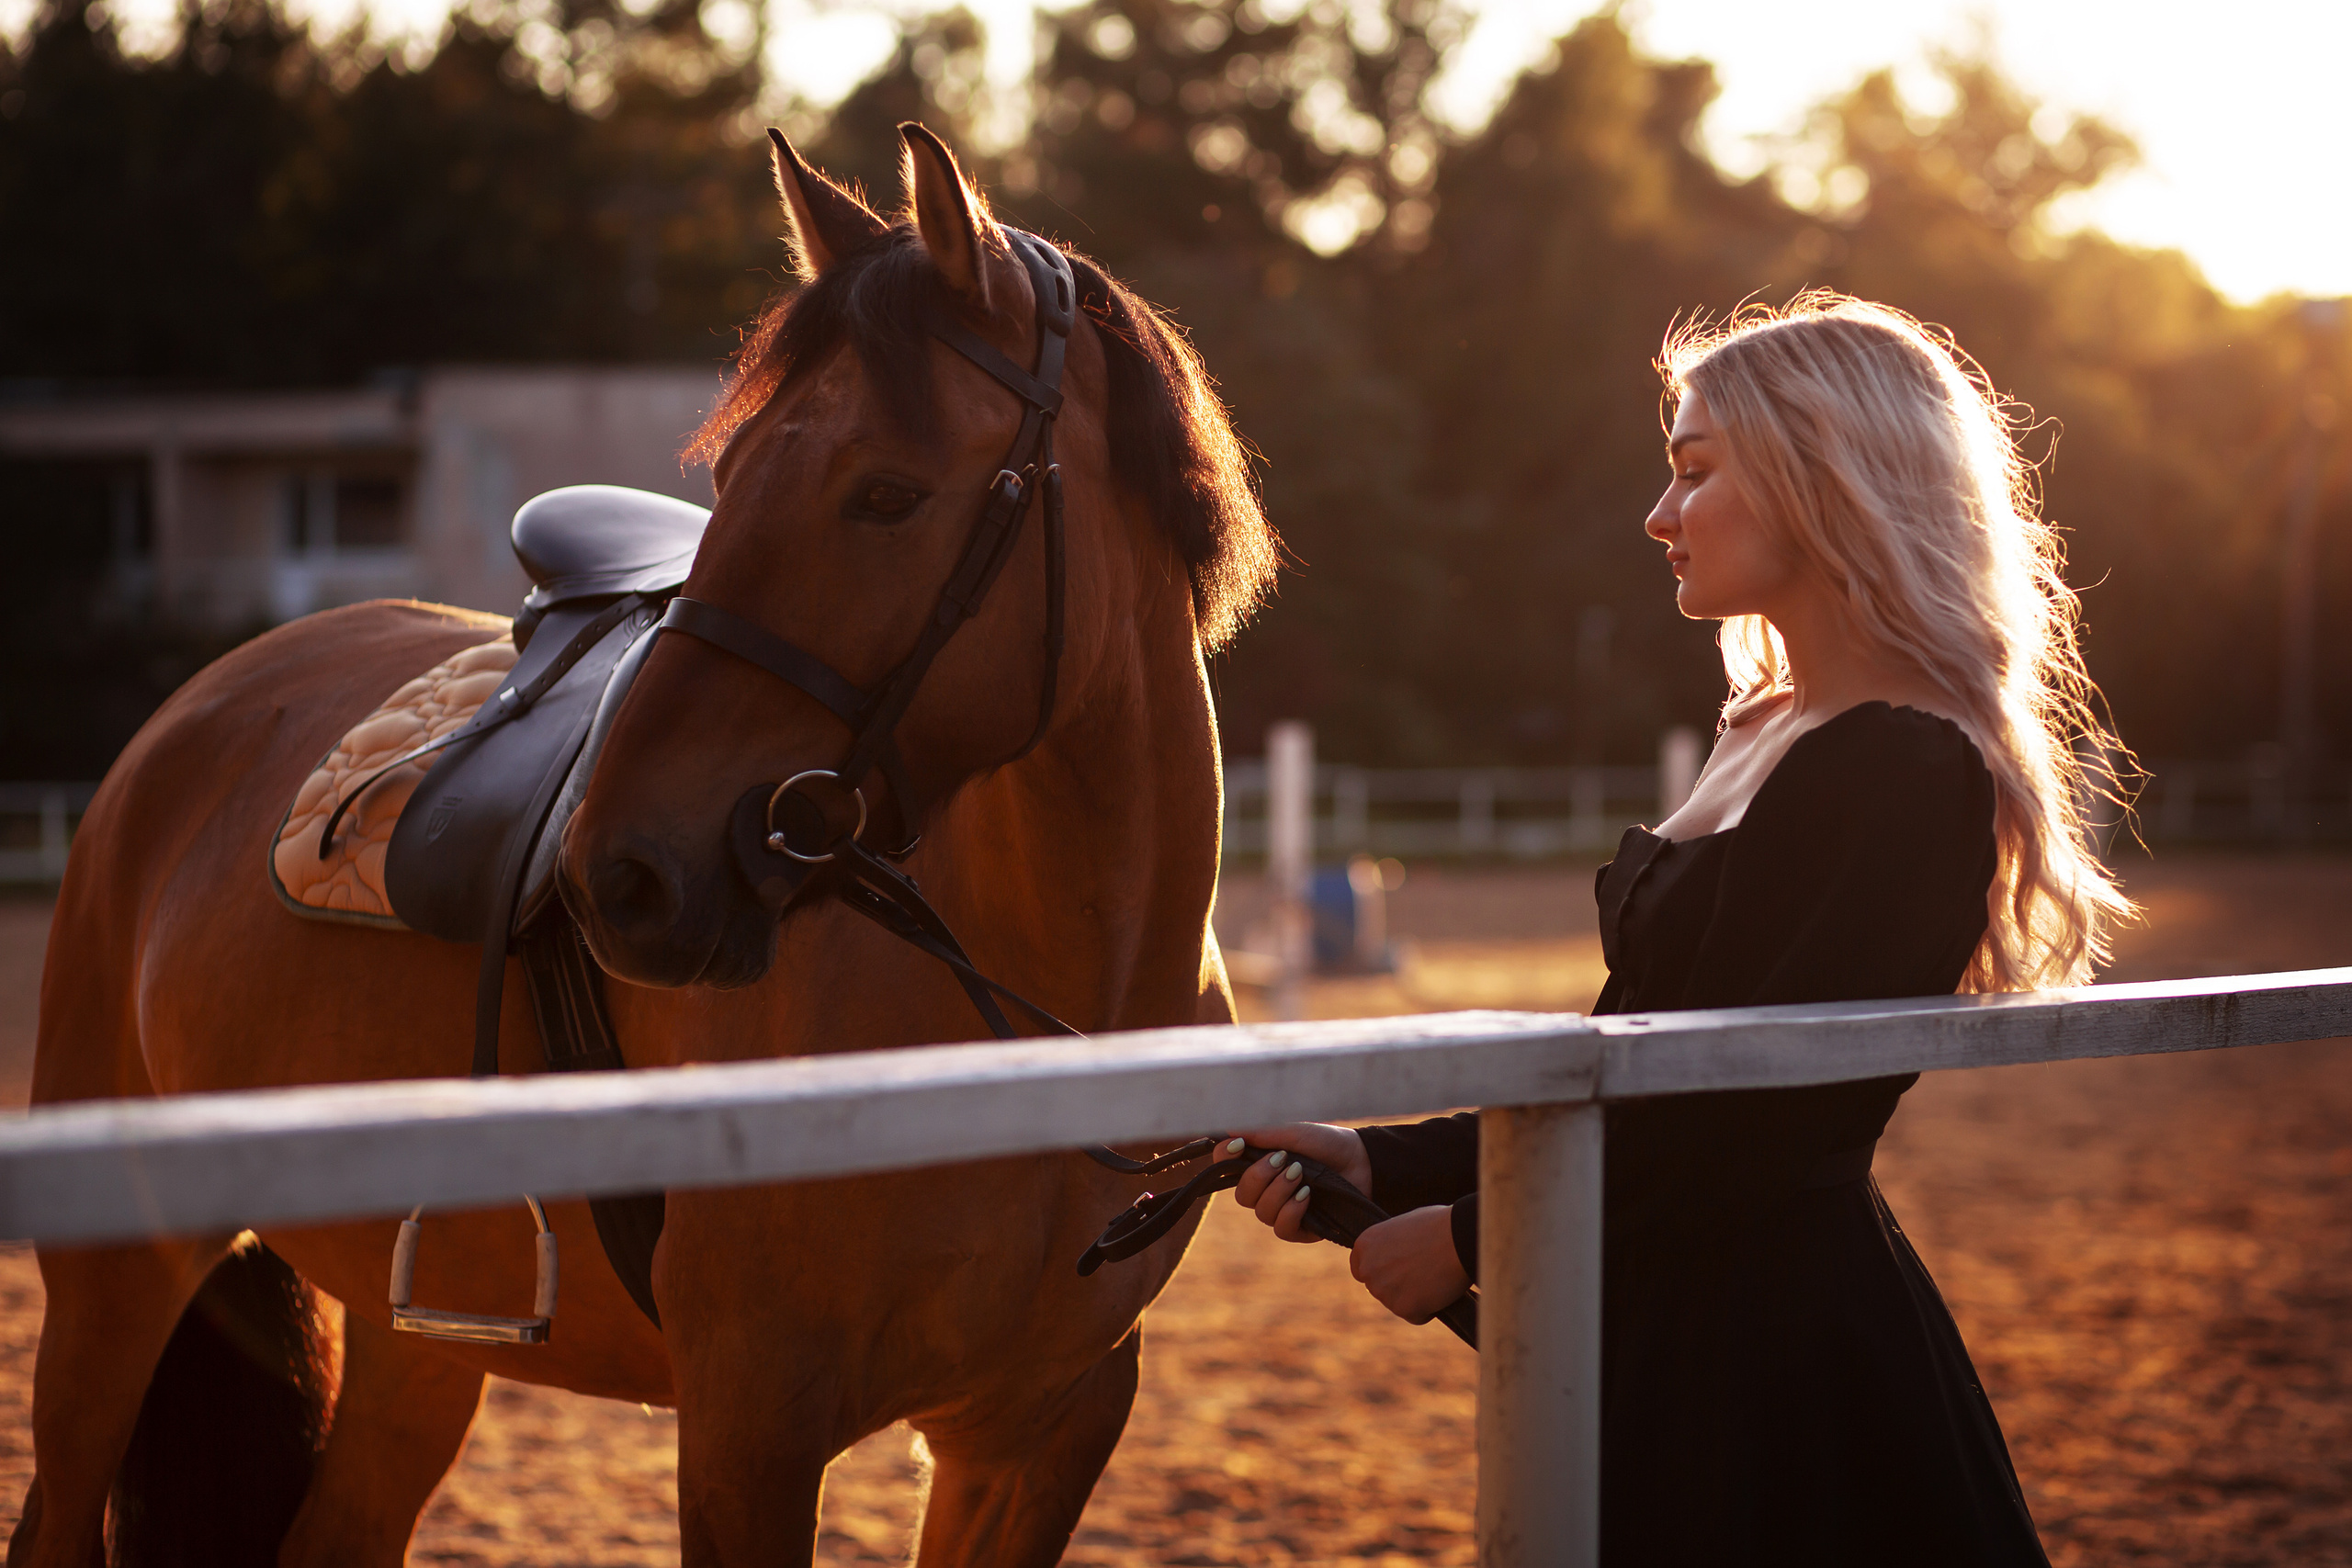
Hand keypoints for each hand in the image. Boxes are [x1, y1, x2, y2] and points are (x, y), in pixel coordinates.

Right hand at [1224, 1123, 1370, 1242]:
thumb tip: (1228, 1130)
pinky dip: (1291, 1211)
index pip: (1226, 1167)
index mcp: (1260, 1164)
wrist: (1361, 1159)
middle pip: (1242, 1196)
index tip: (1238, 1146)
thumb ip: (1261, 1133)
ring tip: (1301, 1174)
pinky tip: (1306, 1195)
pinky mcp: (1302, 1229)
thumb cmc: (1326, 1142)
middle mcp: (1267, 1190)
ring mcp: (1283, 1211)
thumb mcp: (1293, 1132)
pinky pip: (1282, 1229)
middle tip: (1282, 1159)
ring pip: (1262, 1213)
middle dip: (1258, 1177)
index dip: (1224, 1159)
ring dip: (1279, 1191)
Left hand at [1350, 1206, 1469, 1323]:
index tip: (1395, 1273)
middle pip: (1380, 1289)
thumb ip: (1390, 1245)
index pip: (1361, 1270)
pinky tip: (1439, 1289)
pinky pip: (1416, 1316)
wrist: (1459, 1238)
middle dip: (1398, 1286)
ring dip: (1416, 1297)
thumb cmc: (1438, 1226)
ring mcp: (1384, 1291)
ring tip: (1435, 1276)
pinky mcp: (1403, 1308)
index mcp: (1365, 1245)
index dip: (1380, 1273)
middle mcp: (1369, 1269)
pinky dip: (1429, 1309)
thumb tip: (1393, 1256)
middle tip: (1424, 1273)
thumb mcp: (1404, 1227)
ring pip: (1398, 1303)